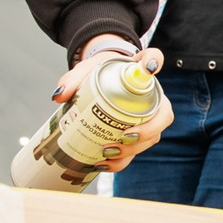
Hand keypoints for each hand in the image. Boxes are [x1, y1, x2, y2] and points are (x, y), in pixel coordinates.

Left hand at [57, 36, 171, 167]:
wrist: (100, 81)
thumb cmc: (98, 72)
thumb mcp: (84, 71)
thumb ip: (72, 80)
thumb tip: (59, 96)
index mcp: (139, 70)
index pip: (153, 57)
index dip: (154, 62)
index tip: (149, 68)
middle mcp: (151, 95)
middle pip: (163, 114)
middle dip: (147, 131)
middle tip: (123, 137)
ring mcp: (147, 117)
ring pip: (152, 138)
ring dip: (134, 150)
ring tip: (108, 153)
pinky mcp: (136, 135)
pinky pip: (137, 151)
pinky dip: (121, 161)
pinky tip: (104, 164)